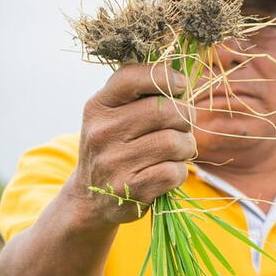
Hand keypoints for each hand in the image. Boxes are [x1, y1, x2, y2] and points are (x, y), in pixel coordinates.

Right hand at [68, 63, 195, 224]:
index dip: (164, 76)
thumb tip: (181, 80)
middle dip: (185, 118)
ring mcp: (114, 162)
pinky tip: (167, 172)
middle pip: (166, 111)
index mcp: (98, 107)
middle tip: (181, 127)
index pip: (131, 77)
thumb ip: (140, 96)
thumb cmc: (114, 148)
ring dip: (186, 147)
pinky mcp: (129, 189)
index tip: (180, 84)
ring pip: (175, 142)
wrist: (89, 199)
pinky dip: (179, 172)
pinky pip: (174, 172)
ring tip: (176, 151)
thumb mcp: (112, 117)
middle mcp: (102, 132)